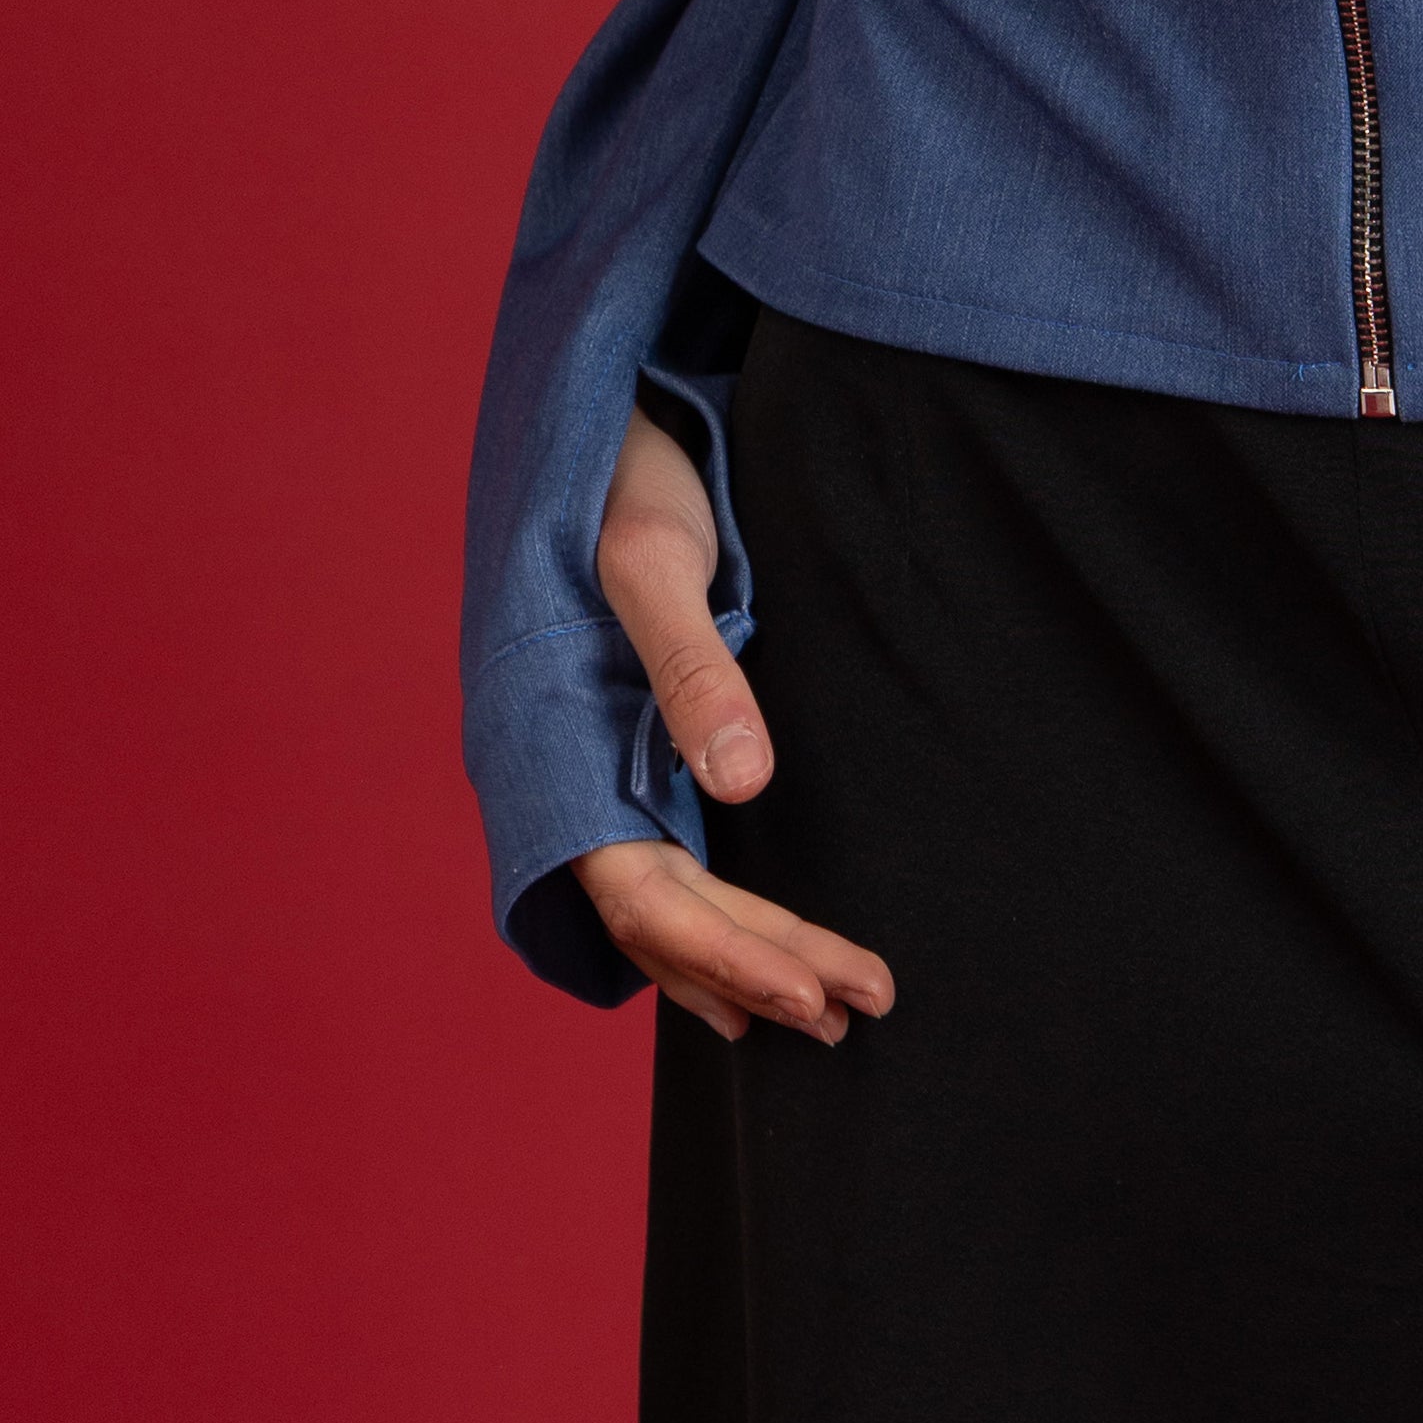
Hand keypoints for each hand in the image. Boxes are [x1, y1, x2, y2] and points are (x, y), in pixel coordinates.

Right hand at [569, 402, 895, 1050]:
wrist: (606, 412)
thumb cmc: (621, 476)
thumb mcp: (656, 559)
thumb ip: (692, 667)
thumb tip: (743, 786)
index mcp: (560, 750)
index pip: (646, 898)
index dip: (730, 956)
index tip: (819, 993)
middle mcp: (575, 779)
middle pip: (668, 919)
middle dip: (761, 970)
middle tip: (862, 1009)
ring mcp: (604, 769)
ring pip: (671, 903)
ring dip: (745, 960)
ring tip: (831, 1009)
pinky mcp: (638, 744)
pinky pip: (674, 862)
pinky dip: (720, 922)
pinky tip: (763, 955)